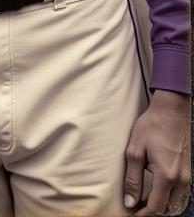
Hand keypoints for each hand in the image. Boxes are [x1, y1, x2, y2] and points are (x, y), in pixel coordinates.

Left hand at [124, 89, 190, 214]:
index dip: (143, 214)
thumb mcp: (135, 151)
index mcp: (167, 177)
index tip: (131, 214)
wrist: (171, 111)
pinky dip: (167, 195)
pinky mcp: (188, 171)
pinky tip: (154, 189)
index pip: (156, 207)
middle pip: (168, 207)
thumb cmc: (151, 127)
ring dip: (160, 203)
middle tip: (134, 206)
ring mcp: (187, 176)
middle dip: (151, 210)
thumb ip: (132, 179)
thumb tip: (130, 201)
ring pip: (175, 201)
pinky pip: (179, 191)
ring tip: (141, 198)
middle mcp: (181, 180)